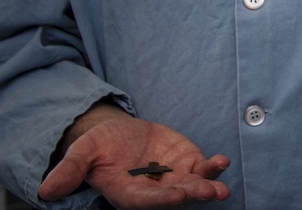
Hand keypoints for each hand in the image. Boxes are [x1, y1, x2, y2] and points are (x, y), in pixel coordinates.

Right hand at [39, 104, 229, 207]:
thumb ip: (70, 171)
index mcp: (127, 193)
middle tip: (209, 192)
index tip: (176, 195)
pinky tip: (222, 162)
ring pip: (192, 186)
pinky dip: (213, 167)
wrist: (121, 135)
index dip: (160, 200)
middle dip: (192, 195)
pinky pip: (202, 169)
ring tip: (220, 187)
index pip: (145, 201)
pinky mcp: (187, 163)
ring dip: (208, 186)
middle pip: (174, 197)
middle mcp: (153, 190)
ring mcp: (172, 177)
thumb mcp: (83, 152)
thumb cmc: (100, 147)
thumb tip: (45, 190)